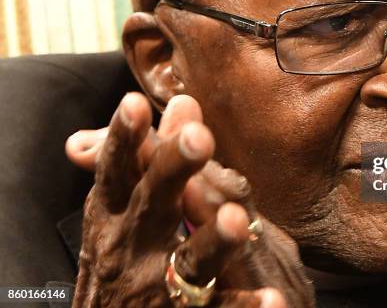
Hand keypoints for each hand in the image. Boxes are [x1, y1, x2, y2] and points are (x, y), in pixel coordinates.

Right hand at [65, 93, 314, 307]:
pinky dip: (244, 306)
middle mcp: (129, 248)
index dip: (124, 139)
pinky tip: (273, 300)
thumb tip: (184, 100)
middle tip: (198, 138)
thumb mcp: (125, 208)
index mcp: (113, 215)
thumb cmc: (124, 255)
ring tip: (235, 221)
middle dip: (172, 170)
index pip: (117, 171)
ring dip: (214, 240)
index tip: (134, 102)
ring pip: (191, 261)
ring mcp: (156, 287)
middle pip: (153, 204)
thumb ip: (155, 156)